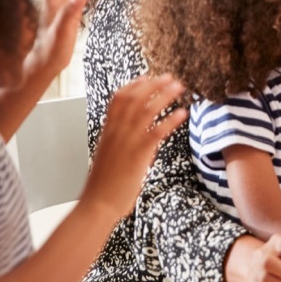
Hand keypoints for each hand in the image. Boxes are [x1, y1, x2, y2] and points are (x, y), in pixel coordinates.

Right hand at [83, 74, 186, 217]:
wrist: (97, 204)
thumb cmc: (103, 186)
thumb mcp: (109, 157)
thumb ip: (120, 144)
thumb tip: (138, 140)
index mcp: (107, 131)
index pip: (118, 99)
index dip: (133, 86)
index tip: (146, 77)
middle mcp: (116, 132)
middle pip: (134, 98)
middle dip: (153, 85)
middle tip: (169, 77)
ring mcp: (127, 141)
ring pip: (146, 109)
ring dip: (164, 95)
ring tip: (179, 87)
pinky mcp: (138, 154)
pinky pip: (156, 131)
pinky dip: (170, 119)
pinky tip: (183, 113)